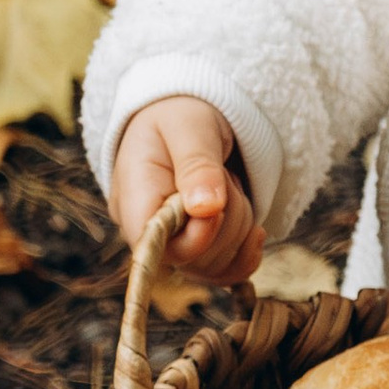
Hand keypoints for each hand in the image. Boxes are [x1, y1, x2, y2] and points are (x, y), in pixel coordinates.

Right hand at [110, 96, 263, 288]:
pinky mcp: (196, 251)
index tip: (220, 203)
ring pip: (213, 267)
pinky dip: (246, 254)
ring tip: (228, 185)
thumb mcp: (189, 127)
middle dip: (227, 221)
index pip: (155, 246)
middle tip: (225, 176)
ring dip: (239, 228)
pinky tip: (255, 230)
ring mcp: (171, 245)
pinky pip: (224, 274)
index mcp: (133, 198)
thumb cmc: (182, 115)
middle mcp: (146, 230)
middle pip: (192, 259)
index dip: (196, 236)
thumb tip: (207, 208)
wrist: (188, 115)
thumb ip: (197, 164)